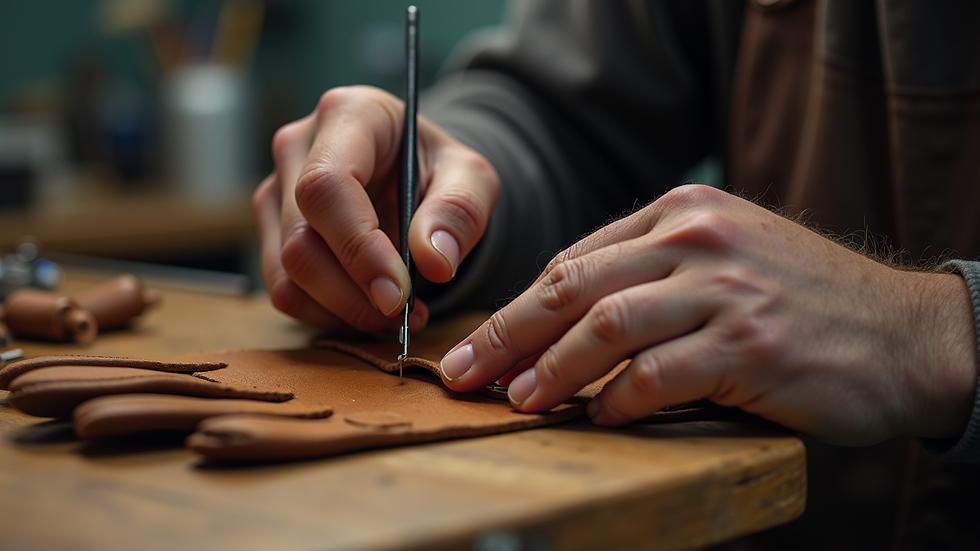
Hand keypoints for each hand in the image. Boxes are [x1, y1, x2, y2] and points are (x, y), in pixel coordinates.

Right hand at [254, 86, 498, 333]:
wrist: (414, 174)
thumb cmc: (438, 168)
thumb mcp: (471, 178)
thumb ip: (460, 211)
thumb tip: (434, 261)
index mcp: (347, 115)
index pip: (327, 187)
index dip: (357, 248)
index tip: (397, 294)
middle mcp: (297, 148)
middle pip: (301, 239)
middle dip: (354, 294)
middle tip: (405, 316)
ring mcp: (276, 191)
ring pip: (286, 273)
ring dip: (342, 311)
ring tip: (395, 318)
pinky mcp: (271, 231)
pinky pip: (285, 291)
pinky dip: (327, 316)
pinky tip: (369, 313)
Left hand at [440, 185, 977, 444]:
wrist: (907, 332)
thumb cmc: (804, 302)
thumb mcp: (727, 258)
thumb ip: (653, 272)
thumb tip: (567, 318)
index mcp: (683, 212)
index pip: (575, 259)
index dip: (518, 306)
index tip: (481, 344)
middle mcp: (698, 239)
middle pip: (573, 285)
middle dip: (507, 334)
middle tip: (465, 372)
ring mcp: (724, 289)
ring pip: (604, 325)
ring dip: (551, 368)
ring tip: (518, 399)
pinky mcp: (749, 343)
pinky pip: (657, 375)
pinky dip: (617, 400)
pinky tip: (598, 417)